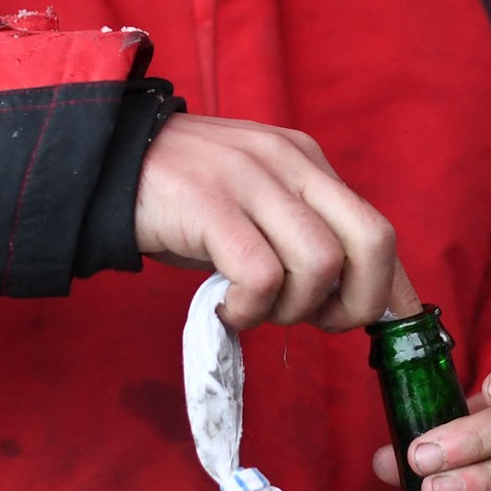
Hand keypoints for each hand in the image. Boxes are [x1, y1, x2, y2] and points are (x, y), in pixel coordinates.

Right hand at [134, 113, 397, 331]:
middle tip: (316, 323)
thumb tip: (360, 301)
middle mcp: (290, 163)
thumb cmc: (184, 204)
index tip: (381, 328)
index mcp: (307, 163)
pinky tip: (226, 308)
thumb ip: (304, 242)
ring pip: (320, 262)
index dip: (390, 290)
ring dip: (294, 309)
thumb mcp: (256, 211)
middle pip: (371, 240)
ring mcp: (251, 180)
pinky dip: (250, 309)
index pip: (377, 229)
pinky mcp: (210, 205)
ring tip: (255, 310)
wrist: (100, 166)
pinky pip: (261, 274)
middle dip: (358, 303)